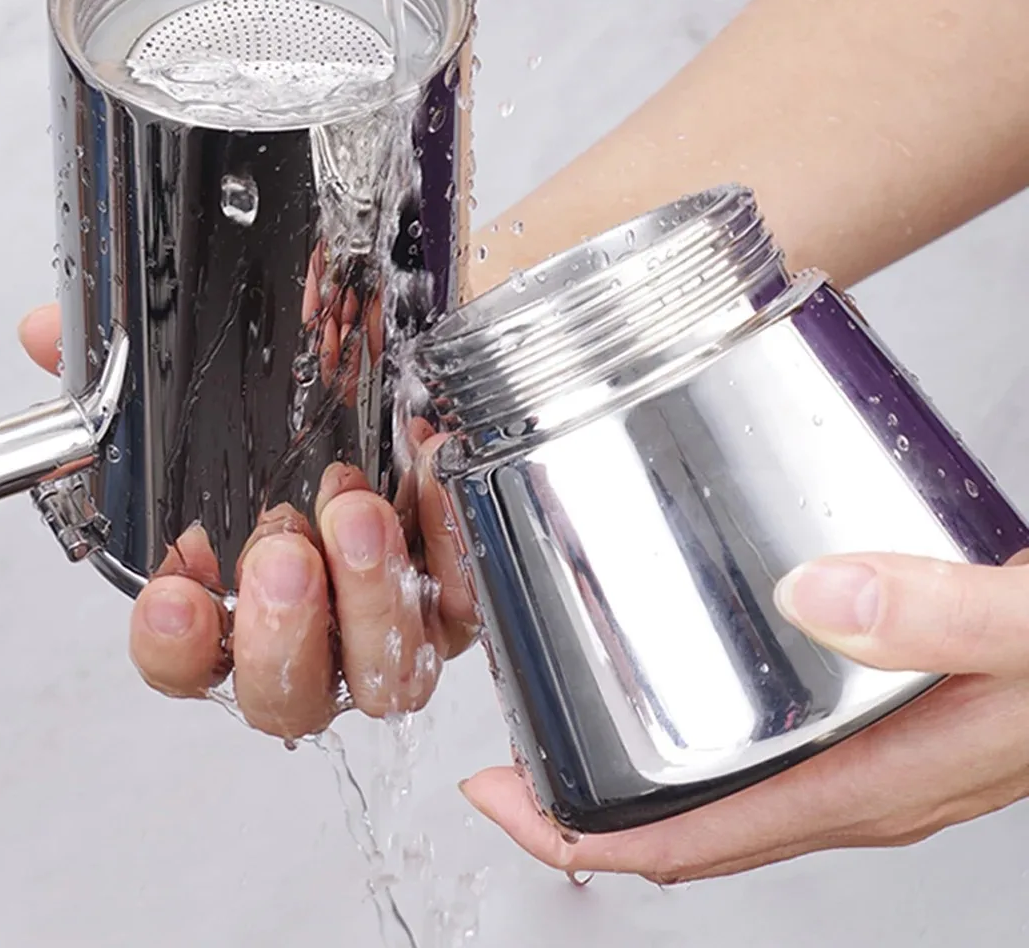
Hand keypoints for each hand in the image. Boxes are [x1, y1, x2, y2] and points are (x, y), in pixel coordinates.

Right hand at [17, 304, 476, 738]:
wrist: (416, 377)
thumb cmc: (311, 406)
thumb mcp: (220, 380)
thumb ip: (132, 369)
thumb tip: (47, 333)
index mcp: (239, 602)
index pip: (189, 662)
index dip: (175, 647)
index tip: (172, 596)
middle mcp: (317, 632)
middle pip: (289, 698)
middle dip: (281, 633)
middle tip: (280, 551)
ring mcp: (393, 623)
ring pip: (383, 676)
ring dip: (366, 596)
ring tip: (355, 510)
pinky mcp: (462, 593)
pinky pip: (465, 597)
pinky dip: (446, 541)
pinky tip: (427, 472)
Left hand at [461, 549, 1028, 881]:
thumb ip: (941, 617)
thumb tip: (817, 596)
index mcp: (875, 784)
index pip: (693, 844)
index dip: (579, 837)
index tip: (499, 795)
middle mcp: (865, 786)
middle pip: (693, 828)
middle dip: (587, 806)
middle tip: (507, 752)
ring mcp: (878, 758)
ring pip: (730, 790)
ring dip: (640, 768)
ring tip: (569, 710)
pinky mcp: (894, 718)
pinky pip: (775, 745)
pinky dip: (706, 727)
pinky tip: (690, 668)